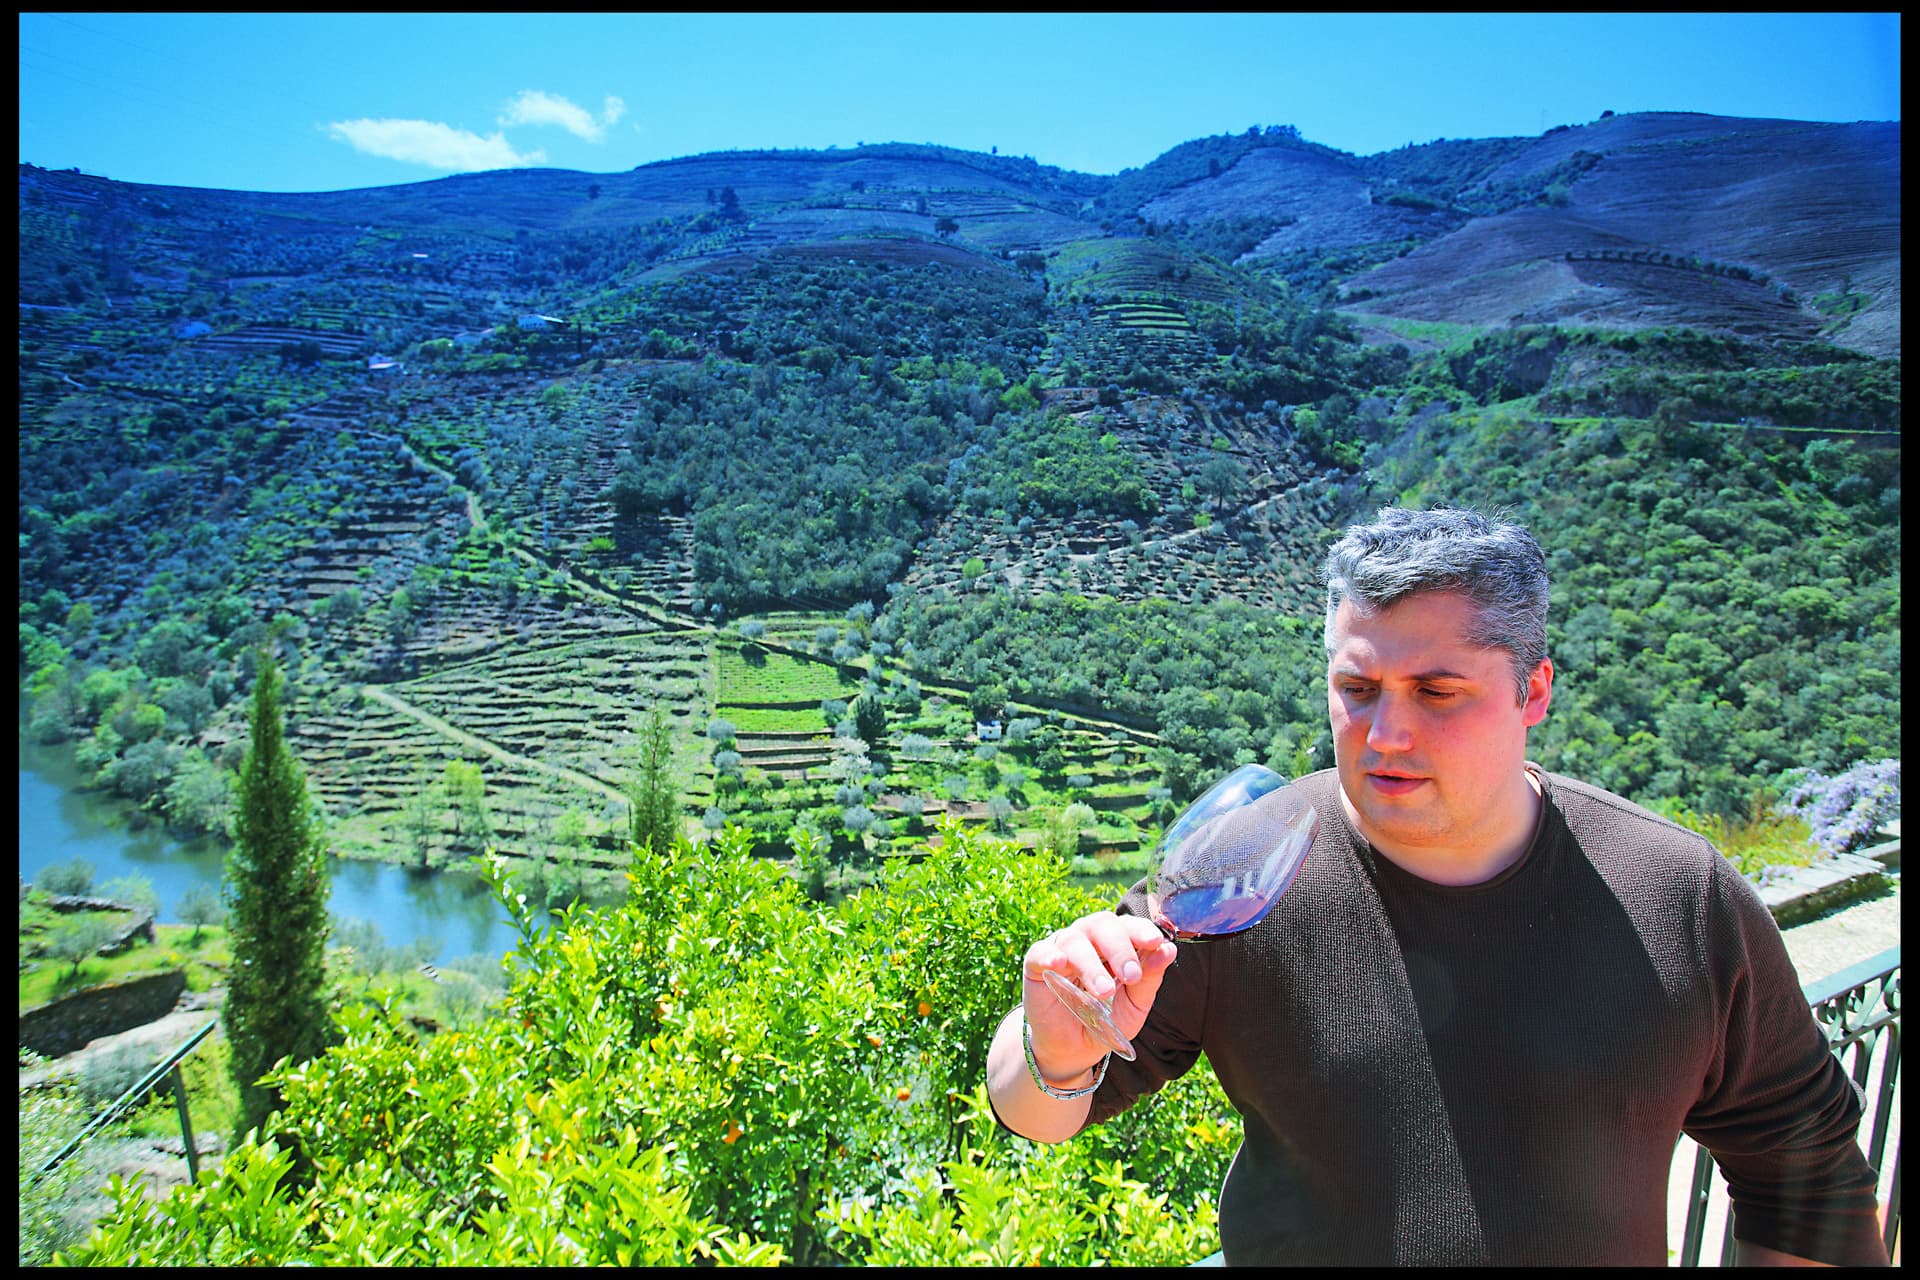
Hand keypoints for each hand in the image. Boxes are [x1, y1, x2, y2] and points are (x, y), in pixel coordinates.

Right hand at [1020, 910, 1178, 1079]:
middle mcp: (1088, 939)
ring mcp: (1061, 949)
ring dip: (1091, 965)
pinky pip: (1040, 952)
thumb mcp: (1134, 1005)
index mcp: (1115, 943)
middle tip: (1130, 975)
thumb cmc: (1107, 1020)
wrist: (1074, 1049)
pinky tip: (1058, 964)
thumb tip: (1168, 950)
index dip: (1141, 930)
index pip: (1128, 925)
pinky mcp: (1036, 965)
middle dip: (1120, 948)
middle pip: (1102, 925)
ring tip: (1103, 992)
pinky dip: (1049, 955)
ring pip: (1074, 940)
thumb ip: (1149, 978)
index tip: (1155, 942)